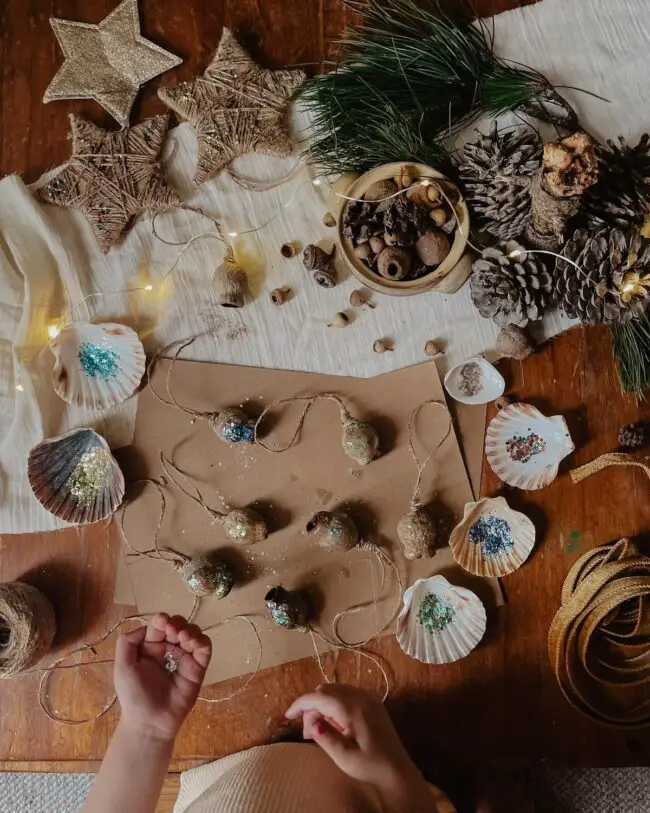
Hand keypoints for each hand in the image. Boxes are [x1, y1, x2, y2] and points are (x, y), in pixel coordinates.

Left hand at [114, 613, 211, 741]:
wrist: (150, 722)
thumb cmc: (134, 695)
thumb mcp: (122, 667)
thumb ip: (127, 642)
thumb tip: (147, 626)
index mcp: (150, 647)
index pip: (159, 626)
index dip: (162, 620)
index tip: (163, 623)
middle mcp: (169, 649)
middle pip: (178, 625)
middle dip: (177, 624)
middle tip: (174, 633)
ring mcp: (185, 658)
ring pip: (193, 633)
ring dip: (190, 630)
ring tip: (184, 639)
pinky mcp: (198, 668)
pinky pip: (205, 648)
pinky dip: (202, 641)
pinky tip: (194, 644)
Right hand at [285, 684, 423, 792]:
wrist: (396, 770)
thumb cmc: (369, 765)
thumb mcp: (343, 756)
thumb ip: (325, 736)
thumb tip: (311, 722)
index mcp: (353, 709)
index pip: (319, 697)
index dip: (301, 704)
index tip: (288, 716)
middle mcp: (361, 697)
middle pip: (326, 691)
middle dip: (312, 707)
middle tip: (308, 733)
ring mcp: (368, 697)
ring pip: (335, 690)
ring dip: (322, 705)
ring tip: (319, 730)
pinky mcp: (372, 702)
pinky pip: (346, 694)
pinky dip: (334, 704)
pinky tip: (334, 723)